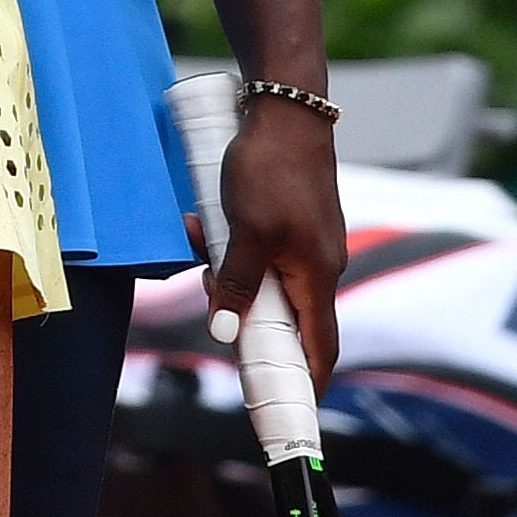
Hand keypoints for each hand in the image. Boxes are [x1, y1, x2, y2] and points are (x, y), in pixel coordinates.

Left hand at [200, 95, 346, 387]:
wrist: (285, 107)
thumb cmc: (271, 170)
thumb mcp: (246, 231)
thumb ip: (237, 283)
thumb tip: (225, 332)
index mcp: (317, 275)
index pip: (318, 347)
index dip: (304, 381)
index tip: (286, 409)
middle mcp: (319, 264)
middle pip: (285, 315)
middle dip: (245, 318)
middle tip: (214, 310)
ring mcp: (306, 240)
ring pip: (264, 277)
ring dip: (228, 273)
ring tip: (198, 245)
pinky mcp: (291, 219)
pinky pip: (258, 249)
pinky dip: (231, 246)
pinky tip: (199, 223)